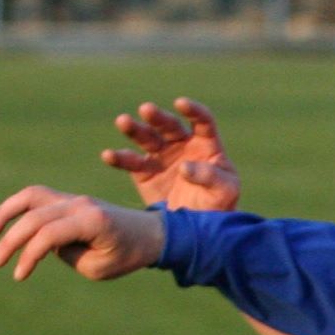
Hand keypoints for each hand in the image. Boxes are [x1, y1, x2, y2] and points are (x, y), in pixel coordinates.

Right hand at [0, 187, 165, 282]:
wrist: (149, 233)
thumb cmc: (127, 255)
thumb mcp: (98, 267)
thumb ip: (66, 254)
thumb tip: (41, 244)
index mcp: (92, 221)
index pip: (49, 233)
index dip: (30, 255)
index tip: (19, 276)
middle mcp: (79, 204)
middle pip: (35, 215)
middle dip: (11, 240)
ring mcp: (73, 198)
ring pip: (31, 196)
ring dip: (6, 211)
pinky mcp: (68, 200)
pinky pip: (37, 197)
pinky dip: (15, 206)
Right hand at [100, 95, 243, 211]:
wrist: (198, 230)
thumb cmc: (219, 206)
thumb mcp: (226, 191)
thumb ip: (210, 176)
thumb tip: (184, 167)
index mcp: (206, 144)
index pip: (201, 121)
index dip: (193, 110)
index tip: (181, 104)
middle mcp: (181, 145)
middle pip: (169, 125)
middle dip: (158, 117)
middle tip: (147, 109)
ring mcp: (161, 156)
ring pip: (146, 138)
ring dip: (134, 129)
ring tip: (123, 121)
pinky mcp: (144, 173)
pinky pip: (130, 162)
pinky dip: (119, 158)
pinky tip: (108, 156)